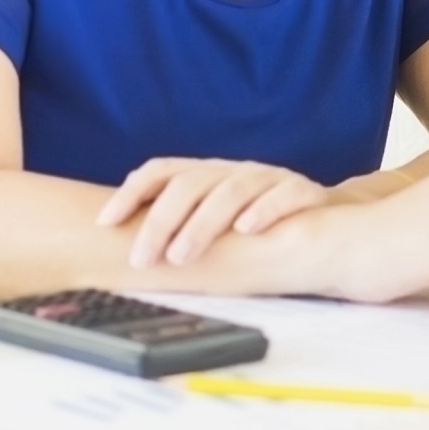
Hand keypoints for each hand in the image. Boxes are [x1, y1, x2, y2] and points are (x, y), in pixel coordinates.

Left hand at [97, 158, 330, 267]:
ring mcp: (266, 178)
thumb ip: (176, 228)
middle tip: (143, 259)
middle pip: (190, 184)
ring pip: (230, 191)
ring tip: (182, 256)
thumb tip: (117, 254)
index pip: (160, 170)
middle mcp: (231, 171)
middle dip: (161, 222)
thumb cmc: (253, 229)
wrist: (322, 225)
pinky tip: (246, 230)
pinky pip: (282, 195)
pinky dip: (263, 210)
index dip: (131, 193)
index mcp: (205, 174)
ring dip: (202, 224)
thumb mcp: (211, 223)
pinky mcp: (301, 191)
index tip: (106, 223)